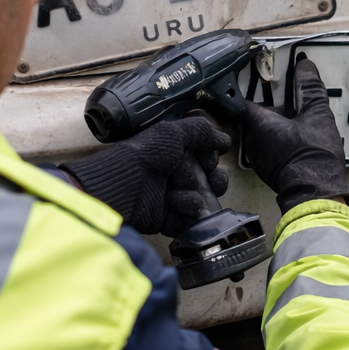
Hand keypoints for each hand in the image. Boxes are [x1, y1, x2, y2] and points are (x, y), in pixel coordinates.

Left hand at [61, 117, 231, 234]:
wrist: (124, 188)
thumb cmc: (144, 155)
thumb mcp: (172, 132)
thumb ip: (201, 131)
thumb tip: (224, 139)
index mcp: (172, 152)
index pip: (205, 157)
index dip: (211, 158)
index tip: (208, 158)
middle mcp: (173, 173)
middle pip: (209, 179)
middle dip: (213, 178)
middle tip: (207, 176)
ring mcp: (171, 197)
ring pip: (203, 198)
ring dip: (196, 193)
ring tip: (180, 191)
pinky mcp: (168, 219)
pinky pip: (190, 217)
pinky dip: (186, 210)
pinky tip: (174, 203)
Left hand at [241, 56, 348, 212]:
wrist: (317, 195)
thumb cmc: (314, 156)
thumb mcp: (318, 116)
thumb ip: (310, 89)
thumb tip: (305, 65)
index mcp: (259, 124)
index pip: (242, 99)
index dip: (249, 88)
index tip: (256, 79)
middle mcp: (252, 141)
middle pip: (255, 116)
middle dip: (271, 107)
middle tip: (289, 99)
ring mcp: (258, 158)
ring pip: (262, 133)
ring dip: (276, 125)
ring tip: (298, 120)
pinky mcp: (268, 171)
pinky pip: (269, 148)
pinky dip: (279, 140)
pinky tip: (298, 139)